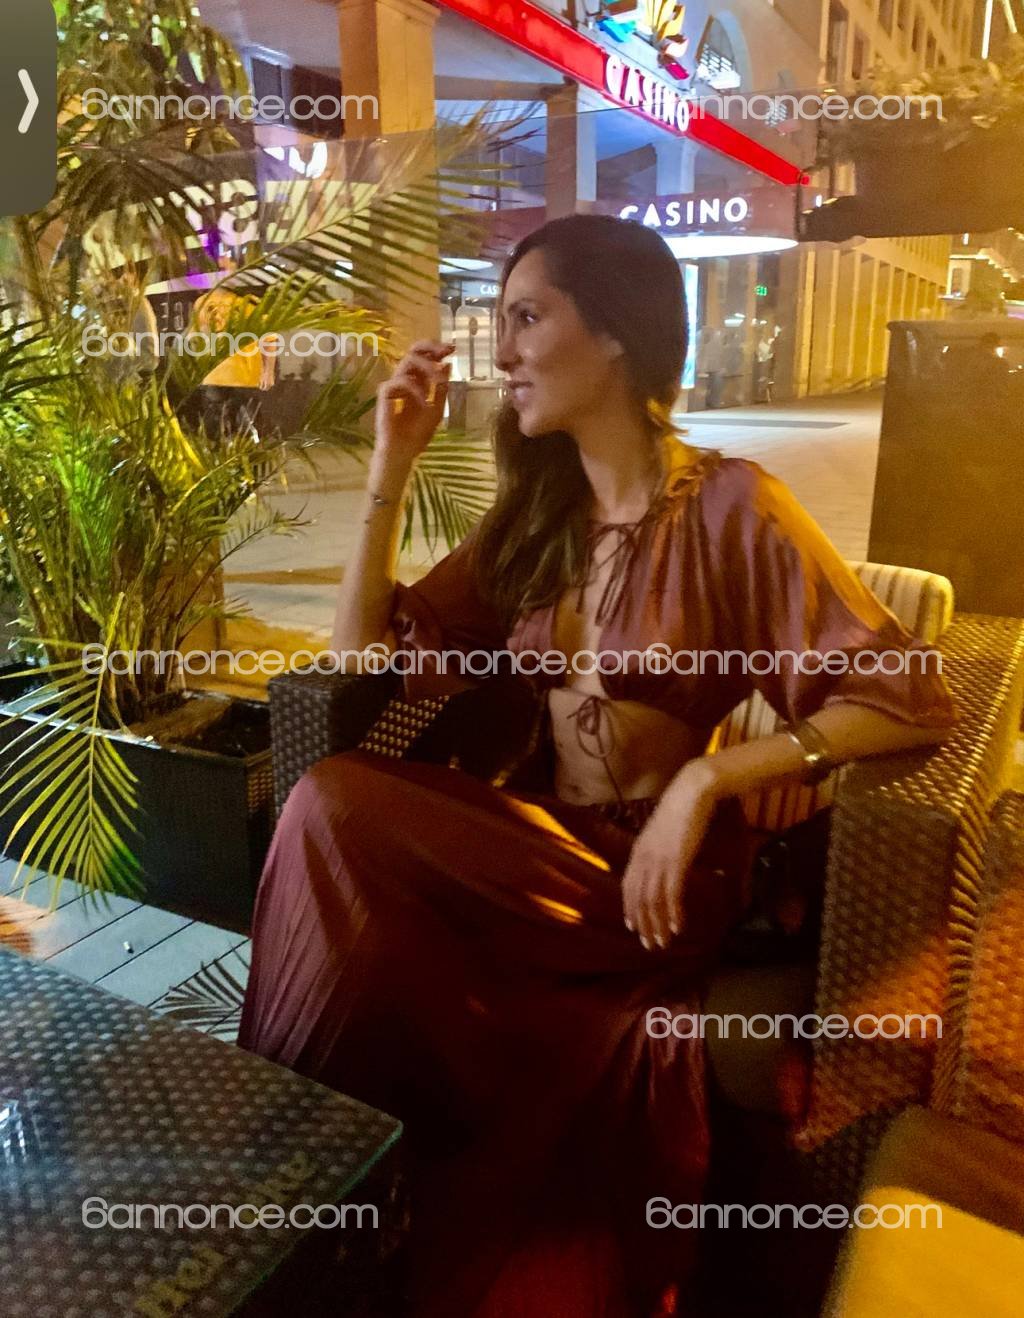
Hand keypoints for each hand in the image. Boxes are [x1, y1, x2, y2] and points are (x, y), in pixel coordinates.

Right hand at [375, 340, 453, 459]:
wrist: (403, 451)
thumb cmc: (418, 433)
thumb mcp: (437, 409)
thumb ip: (442, 388)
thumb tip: (447, 364)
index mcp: (419, 382)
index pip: (425, 358)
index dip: (437, 349)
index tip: (452, 348)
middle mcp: (406, 379)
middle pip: (413, 351)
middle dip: (430, 347)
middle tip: (445, 350)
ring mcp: (394, 384)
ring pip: (408, 362)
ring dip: (427, 367)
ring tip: (438, 381)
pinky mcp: (385, 393)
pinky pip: (401, 381)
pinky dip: (416, 390)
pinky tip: (424, 403)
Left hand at [621, 765, 719, 949]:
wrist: (692, 792)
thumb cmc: (682, 809)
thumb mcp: (664, 833)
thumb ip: (660, 850)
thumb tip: (667, 865)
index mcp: (638, 851)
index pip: (628, 887)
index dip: (629, 909)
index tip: (633, 928)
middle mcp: (643, 858)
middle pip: (638, 899)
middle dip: (643, 925)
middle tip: (650, 946)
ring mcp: (659, 860)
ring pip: (652, 901)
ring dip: (658, 925)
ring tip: (663, 943)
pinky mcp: (676, 860)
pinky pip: (671, 893)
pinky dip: (673, 912)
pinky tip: (677, 927)